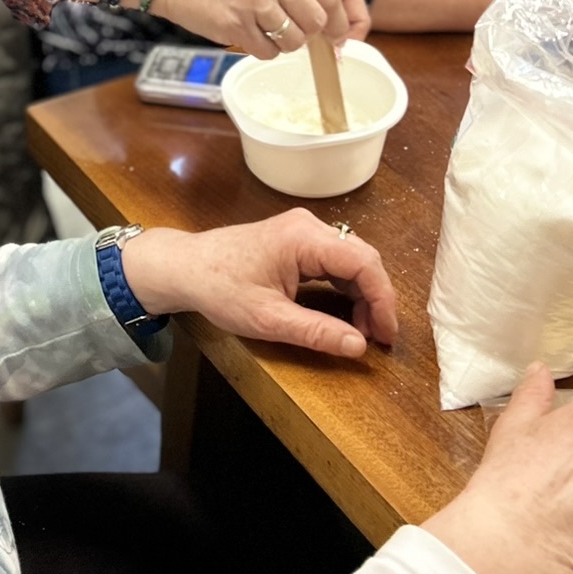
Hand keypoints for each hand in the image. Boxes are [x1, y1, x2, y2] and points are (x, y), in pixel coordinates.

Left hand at [120, 208, 397, 359]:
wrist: (185, 267)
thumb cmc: (220, 289)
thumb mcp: (268, 319)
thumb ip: (316, 332)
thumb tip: (358, 347)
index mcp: (304, 239)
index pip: (363, 263)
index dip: (383, 300)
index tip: (387, 335)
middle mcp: (309, 226)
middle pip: (362, 258)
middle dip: (376, 299)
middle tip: (378, 338)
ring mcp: (303, 230)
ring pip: (351, 259)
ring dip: (362, 294)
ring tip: (363, 331)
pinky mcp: (296, 239)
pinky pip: (334, 260)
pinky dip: (346, 286)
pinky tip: (346, 312)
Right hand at [150, 0, 368, 57]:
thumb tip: (326, 15)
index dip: (341, 19)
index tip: (339, 35)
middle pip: (317, 21)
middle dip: (311, 34)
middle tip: (297, 35)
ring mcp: (255, 0)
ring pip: (294, 41)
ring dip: (284, 43)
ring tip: (263, 29)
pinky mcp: (235, 24)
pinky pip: (266, 51)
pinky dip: (260, 49)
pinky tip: (245, 34)